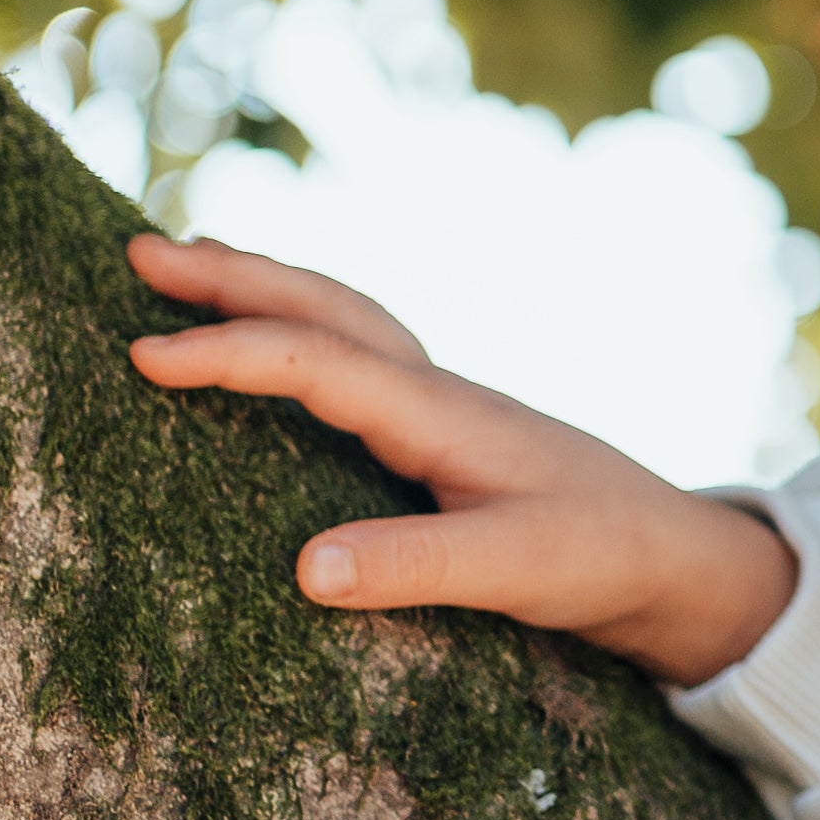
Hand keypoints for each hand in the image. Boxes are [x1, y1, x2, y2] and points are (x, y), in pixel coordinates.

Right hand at [124, 232, 796, 691]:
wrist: (679, 556)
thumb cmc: (604, 557)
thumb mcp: (516, 570)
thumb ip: (417, 565)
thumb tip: (303, 569)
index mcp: (443, 413)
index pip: (316, 362)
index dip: (227, 353)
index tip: (140, 352)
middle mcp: (437, 393)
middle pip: (324, 308)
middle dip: (232, 276)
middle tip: (139, 250)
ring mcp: (443, 406)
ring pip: (341, 319)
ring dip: (265, 287)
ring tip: (189, 263)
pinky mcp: (446, 434)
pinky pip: (355, 355)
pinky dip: (302, 329)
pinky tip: (277, 344)